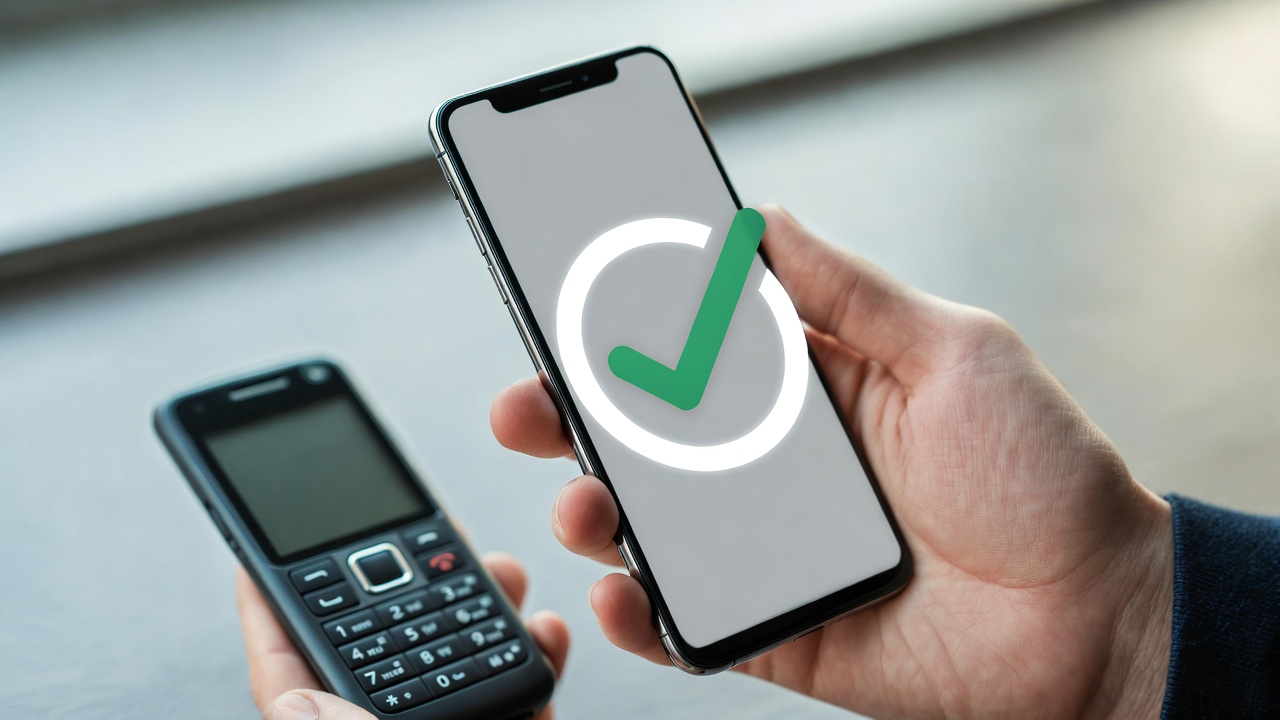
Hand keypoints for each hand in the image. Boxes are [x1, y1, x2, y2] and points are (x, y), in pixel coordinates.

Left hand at [236, 553, 568, 719]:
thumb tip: (290, 686)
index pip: (290, 670)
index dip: (273, 609)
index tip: (265, 548)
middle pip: (382, 650)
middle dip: (401, 581)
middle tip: (419, 526)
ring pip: (456, 666)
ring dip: (479, 609)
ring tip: (498, 569)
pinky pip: (518, 702)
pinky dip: (534, 661)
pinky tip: (546, 632)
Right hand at [490, 206, 1172, 719]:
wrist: (1096, 617)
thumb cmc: (1042, 475)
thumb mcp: (954, 351)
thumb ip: (853, 290)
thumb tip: (766, 221)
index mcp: (819, 394)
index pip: (698, 356)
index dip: (628, 339)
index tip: (565, 319)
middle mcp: (785, 472)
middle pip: (656, 442)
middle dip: (577, 422)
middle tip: (527, 409)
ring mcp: (776, 554)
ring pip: (656, 531)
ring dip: (598, 512)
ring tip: (583, 501)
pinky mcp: (783, 631)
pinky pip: (691, 627)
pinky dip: (641, 617)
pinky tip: (619, 593)